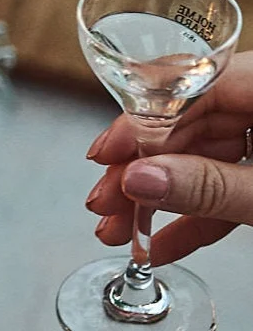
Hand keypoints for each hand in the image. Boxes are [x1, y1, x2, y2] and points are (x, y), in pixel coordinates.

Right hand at [85, 53, 252, 263]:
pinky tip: (163, 244)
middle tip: (105, 203)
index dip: (141, 120)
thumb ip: (209, 187)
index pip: (192, 86)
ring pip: (202, 160)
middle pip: (189, 125)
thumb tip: (141, 180)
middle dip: (143, 171)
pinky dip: (197, 217)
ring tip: (122, 231)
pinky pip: (227, 187)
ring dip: (161, 200)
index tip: (106, 155)